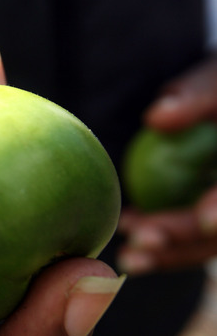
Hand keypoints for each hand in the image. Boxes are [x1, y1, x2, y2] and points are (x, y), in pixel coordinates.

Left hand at [118, 56, 216, 274]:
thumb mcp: (215, 81)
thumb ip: (194, 98)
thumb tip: (157, 117)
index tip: (205, 221)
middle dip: (186, 236)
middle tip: (142, 240)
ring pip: (207, 243)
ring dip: (169, 253)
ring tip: (128, 253)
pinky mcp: (207, 216)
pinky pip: (190, 238)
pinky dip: (163, 243)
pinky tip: (128, 235)